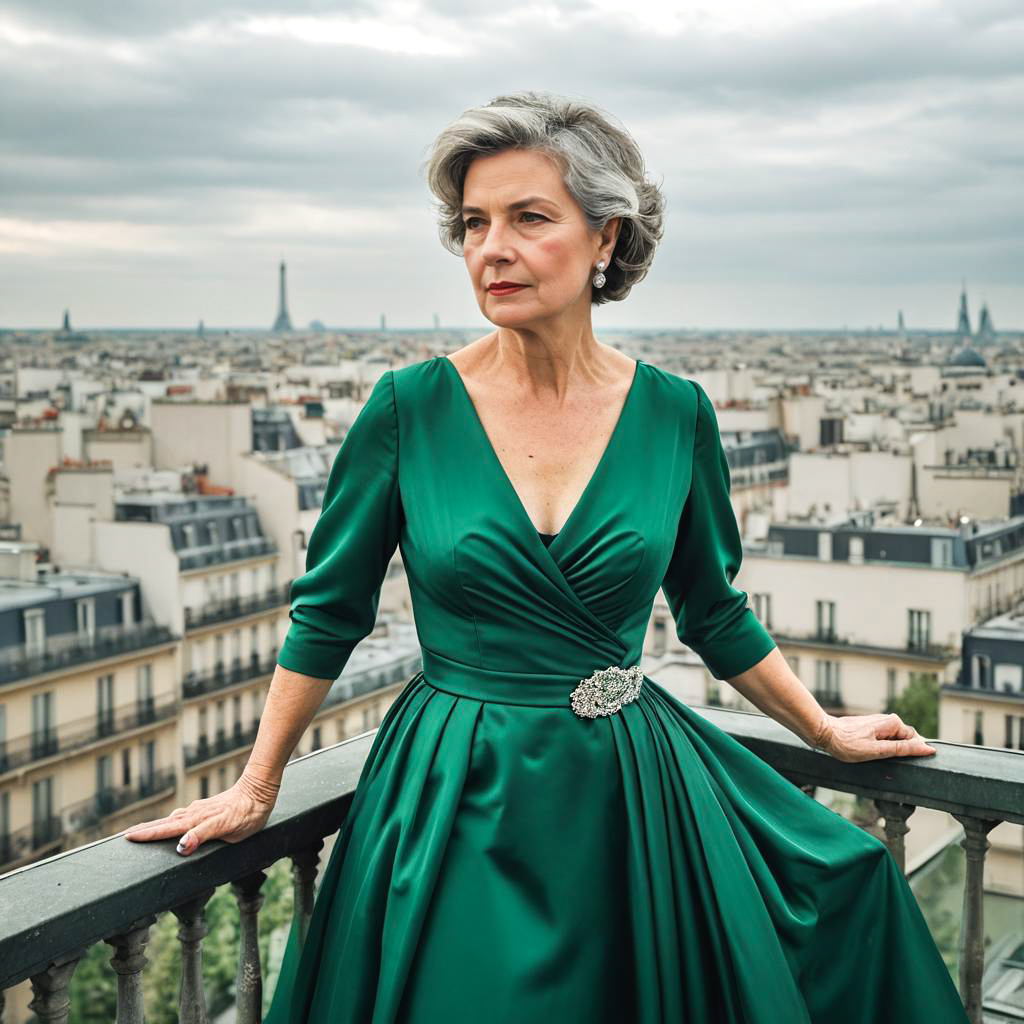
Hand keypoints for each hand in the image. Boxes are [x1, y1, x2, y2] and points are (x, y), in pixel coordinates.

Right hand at [121, 773, 279, 855]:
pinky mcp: (207, 807)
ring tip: (141, 832)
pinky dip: (172, 820)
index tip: (128, 838)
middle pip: (165, 823)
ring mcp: (200, 809)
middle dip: (145, 830)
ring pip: (173, 818)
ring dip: (157, 825)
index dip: (147, 835)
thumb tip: (181, 846)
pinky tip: (171, 822)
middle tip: (125, 836)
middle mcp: (195, 814)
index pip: (166, 830)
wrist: (260, 791)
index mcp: (197, 822)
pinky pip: (185, 815)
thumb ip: (203, 836)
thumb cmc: (248, 814)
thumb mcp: (228, 829)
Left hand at [814, 712, 936, 762]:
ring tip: (876, 758)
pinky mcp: (870, 728)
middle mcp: (887, 720)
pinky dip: (882, 748)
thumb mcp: (877, 751)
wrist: (824, 733)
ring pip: (894, 740)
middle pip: (905, 739)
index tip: (909, 763)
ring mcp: (878, 723)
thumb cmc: (847, 744)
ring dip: (890, 751)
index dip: (914, 752)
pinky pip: (884, 739)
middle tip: (888, 762)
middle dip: (901, 752)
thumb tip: (927, 748)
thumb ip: (902, 749)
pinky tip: (871, 754)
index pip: (915, 739)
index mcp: (893, 723)